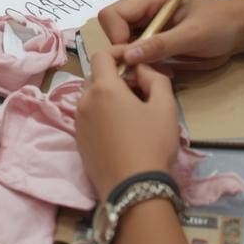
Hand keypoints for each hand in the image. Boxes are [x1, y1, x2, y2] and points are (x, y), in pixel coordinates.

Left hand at [76, 52, 180, 196]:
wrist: (134, 190)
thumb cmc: (152, 144)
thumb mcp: (165, 107)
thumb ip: (155, 78)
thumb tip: (141, 70)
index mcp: (103, 88)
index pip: (101, 55)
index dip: (118, 53)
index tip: (134, 60)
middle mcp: (84, 101)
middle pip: (95, 76)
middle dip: (115, 76)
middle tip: (138, 89)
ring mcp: (78, 123)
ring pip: (91, 98)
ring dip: (107, 96)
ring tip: (131, 112)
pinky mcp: (78, 142)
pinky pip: (88, 117)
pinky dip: (101, 115)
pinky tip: (120, 131)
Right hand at [98, 0, 242, 71]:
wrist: (240, 28)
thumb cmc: (221, 25)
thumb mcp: (193, 36)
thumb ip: (160, 45)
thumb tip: (127, 56)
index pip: (113, 13)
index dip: (116, 37)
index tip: (132, 60)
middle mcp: (144, 3)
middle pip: (114, 26)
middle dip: (125, 49)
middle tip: (145, 69)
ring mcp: (148, 17)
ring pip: (123, 38)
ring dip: (134, 57)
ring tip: (157, 69)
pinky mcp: (153, 31)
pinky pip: (136, 46)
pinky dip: (143, 60)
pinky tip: (160, 67)